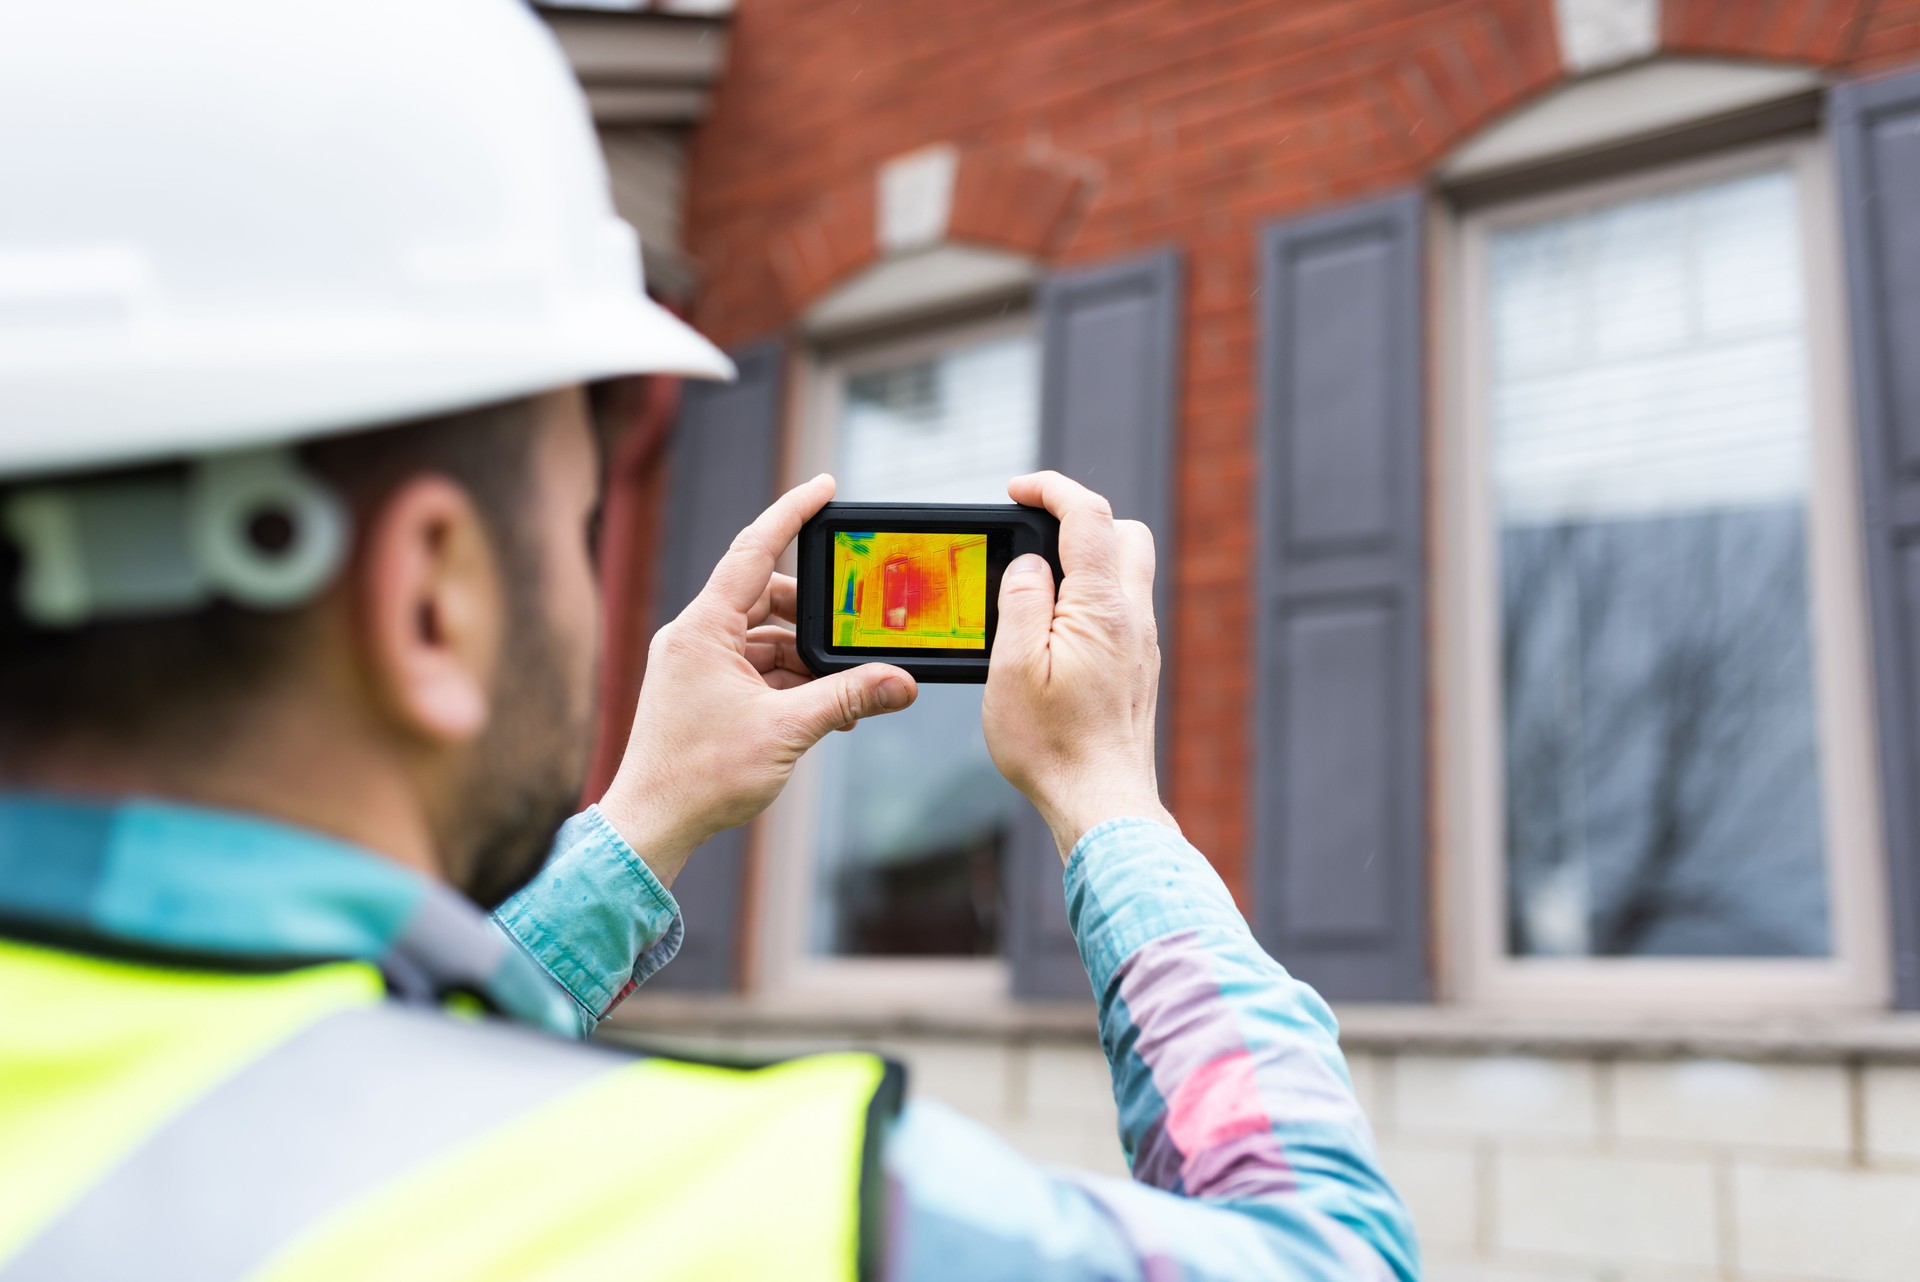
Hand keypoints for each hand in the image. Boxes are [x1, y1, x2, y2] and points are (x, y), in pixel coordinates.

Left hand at [598, 474, 917, 886]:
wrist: (652, 825)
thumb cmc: (699, 777)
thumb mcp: (787, 731)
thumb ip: (848, 698)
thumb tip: (901, 682)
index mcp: (703, 628)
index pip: (754, 550)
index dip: (792, 513)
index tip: (824, 487)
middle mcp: (695, 637)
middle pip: (767, 596)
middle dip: (816, 613)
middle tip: (858, 627)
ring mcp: (697, 664)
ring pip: (766, 637)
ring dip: (807, 657)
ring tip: (846, 689)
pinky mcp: (703, 691)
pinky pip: (757, 667)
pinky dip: (791, 680)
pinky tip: (823, 708)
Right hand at [982, 471, 1175, 860]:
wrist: (1102, 804)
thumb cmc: (1053, 745)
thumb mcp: (1013, 669)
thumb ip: (1021, 602)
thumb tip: (1029, 563)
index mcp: (1102, 608)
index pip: (1088, 515)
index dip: (1052, 488)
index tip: (1017, 489)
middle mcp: (1134, 618)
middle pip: (1124, 532)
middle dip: (1080, 517)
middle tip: (1031, 533)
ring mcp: (1142, 644)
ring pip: (1126, 572)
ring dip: (1085, 561)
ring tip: (1034, 588)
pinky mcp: (1139, 668)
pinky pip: (1121, 610)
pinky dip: (1090, 598)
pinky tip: (1054, 631)